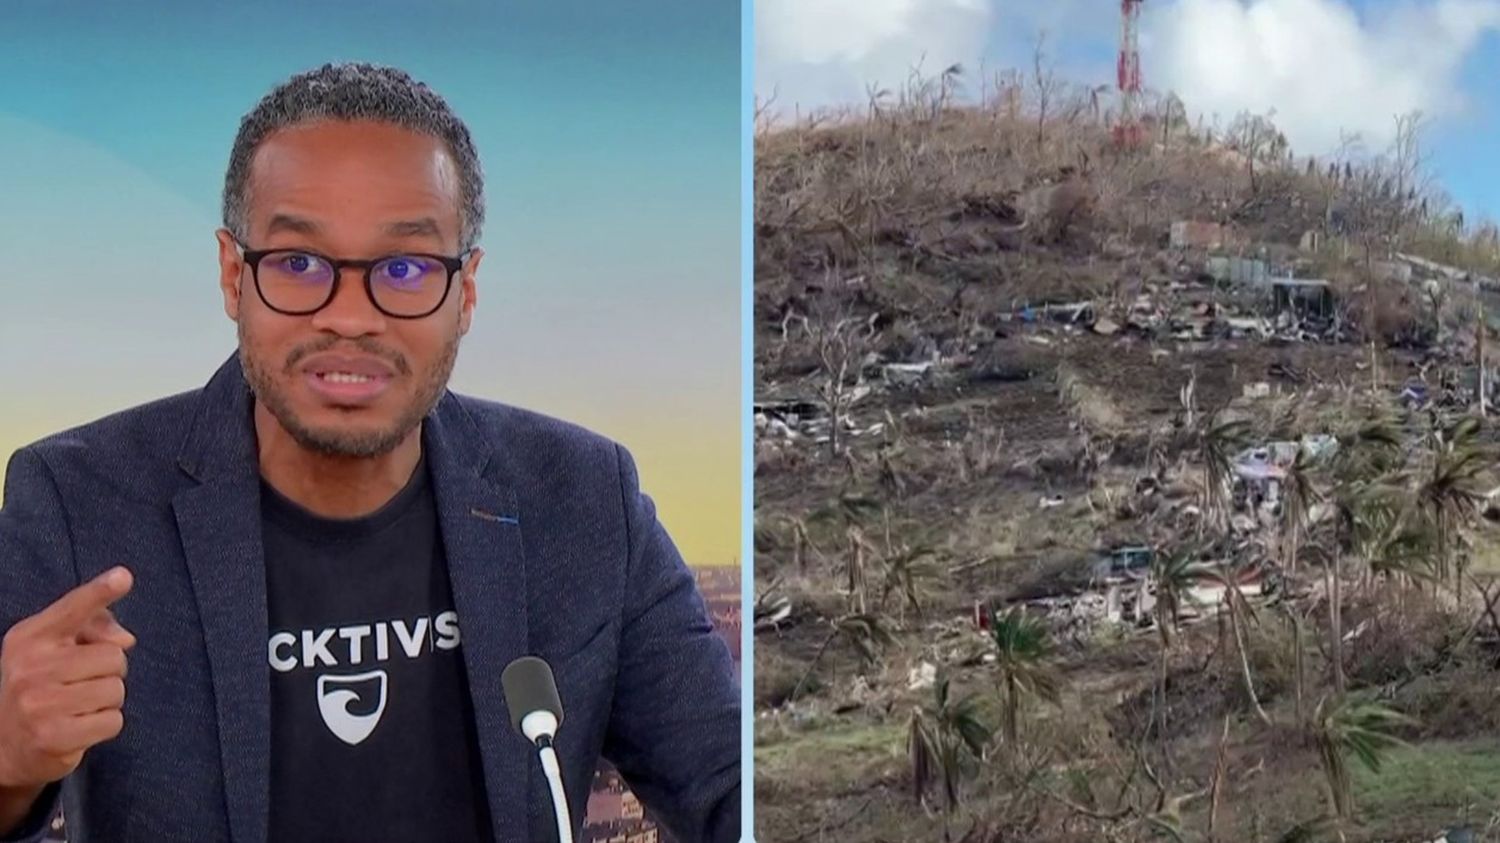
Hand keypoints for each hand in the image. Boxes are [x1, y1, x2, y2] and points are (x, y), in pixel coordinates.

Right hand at [0, 567, 134, 789]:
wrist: (5, 744)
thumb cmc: (42, 686)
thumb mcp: (56, 648)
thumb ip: (94, 628)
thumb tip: (125, 640)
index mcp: (30, 637)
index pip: (72, 609)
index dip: (100, 592)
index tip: (123, 576)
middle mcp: (29, 667)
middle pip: (113, 656)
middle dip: (109, 671)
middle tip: (81, 683)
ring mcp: (38, 704)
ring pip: (116, 690)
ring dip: (108, 700)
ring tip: (79, 705)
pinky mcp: (53, 737)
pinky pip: (113, 722)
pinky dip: (104, 726)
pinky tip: (79, 727)